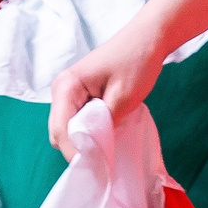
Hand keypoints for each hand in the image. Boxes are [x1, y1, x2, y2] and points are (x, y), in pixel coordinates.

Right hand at [47, 17, 167, 156]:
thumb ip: (104, 126)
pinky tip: (106, 137)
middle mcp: (61, 90)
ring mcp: (68, 94)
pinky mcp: (79, 97)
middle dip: (78, 150)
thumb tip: (92, 153)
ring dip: (84, 142)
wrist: (147, 39)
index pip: (60, 130)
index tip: (98, 168)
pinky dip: (89, 133)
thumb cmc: (136, 62)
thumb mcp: (123, 99)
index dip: (76, 153)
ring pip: (68, 130)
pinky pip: (77, 123)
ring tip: (107, 150)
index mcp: (66, 87)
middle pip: (59, 133)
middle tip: (104, 161)